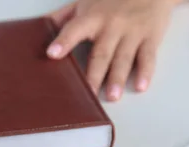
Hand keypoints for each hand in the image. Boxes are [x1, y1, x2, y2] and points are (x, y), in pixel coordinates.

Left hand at [46, 0, 183, 100]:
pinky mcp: (151, 37)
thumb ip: (63, 17)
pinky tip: (141, 86)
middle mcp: (112, 25)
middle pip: (101, 53)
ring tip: (113, 96)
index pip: (74, 30)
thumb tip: (37, 29)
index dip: (63, 41)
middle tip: (87, 93)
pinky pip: (148, 56)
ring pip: (124, 58)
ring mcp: (132, 32)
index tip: (52, 54)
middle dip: (94, 74)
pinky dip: (146, 72)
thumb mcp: (85, 2)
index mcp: (92, 18)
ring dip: (118, 78)